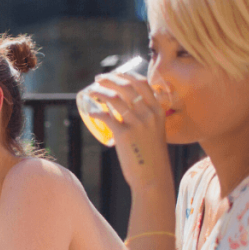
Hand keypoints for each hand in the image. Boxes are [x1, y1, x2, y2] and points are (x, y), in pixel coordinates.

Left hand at [88, 74, 172, 190]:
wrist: (152, 176)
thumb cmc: (150, 155)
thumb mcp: (154, 131)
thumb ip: (144, 119)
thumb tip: (123, 111)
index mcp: (158, 110)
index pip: (142, 83)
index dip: (126, 74)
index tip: (115, 72)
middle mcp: (149, 113)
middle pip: (126, 86)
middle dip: (110, 78)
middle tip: (98, 79)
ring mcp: (137, 123)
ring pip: (114, 98)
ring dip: (99, 91)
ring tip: (91, 91)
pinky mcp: (124, 135)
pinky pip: (106, 116)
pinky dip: (96, 111)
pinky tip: (90, 111)